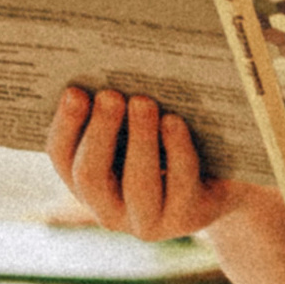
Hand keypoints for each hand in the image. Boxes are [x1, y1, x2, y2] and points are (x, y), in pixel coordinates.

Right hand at [48, 86, 248, 241]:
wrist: (222, 182)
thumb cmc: (167, 143)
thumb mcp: (137, 127)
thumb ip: (116, 108)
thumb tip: (104, 62)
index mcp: (86, 183)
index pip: (62, 157)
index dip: (65, 125)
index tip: (75, 91)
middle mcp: (109, 210)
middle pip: (90, 175)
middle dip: (99, 131)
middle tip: (110, 95)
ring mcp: (147, 221)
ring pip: (136, 184)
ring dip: (138, 139)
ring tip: (143, 102)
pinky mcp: (185, 220)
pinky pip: (179, 184)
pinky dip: (176, 149)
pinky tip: (174, 122)